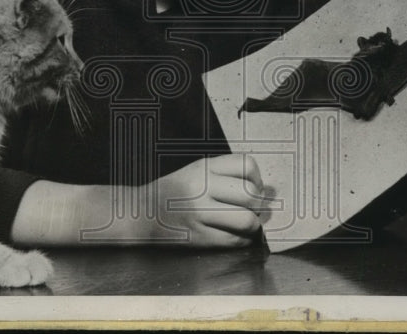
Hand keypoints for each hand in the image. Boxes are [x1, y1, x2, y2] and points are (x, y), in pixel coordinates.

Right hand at [149, 154, 271, 246]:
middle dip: (257, 206)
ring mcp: (199, 213)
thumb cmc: (175, 192)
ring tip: (243, 225)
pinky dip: (240, 241)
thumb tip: (265, 192)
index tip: (251, 189)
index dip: (257, 179)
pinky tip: (232, 235)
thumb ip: (226, 176)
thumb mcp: (197, 172)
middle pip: (251, 194)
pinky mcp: (197, 237)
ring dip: (252, 226)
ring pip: (247, 220)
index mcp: (204, 167)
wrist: (141, 214)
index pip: (247, 164)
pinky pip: (234, 241)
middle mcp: (202, 187)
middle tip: (250, 210)